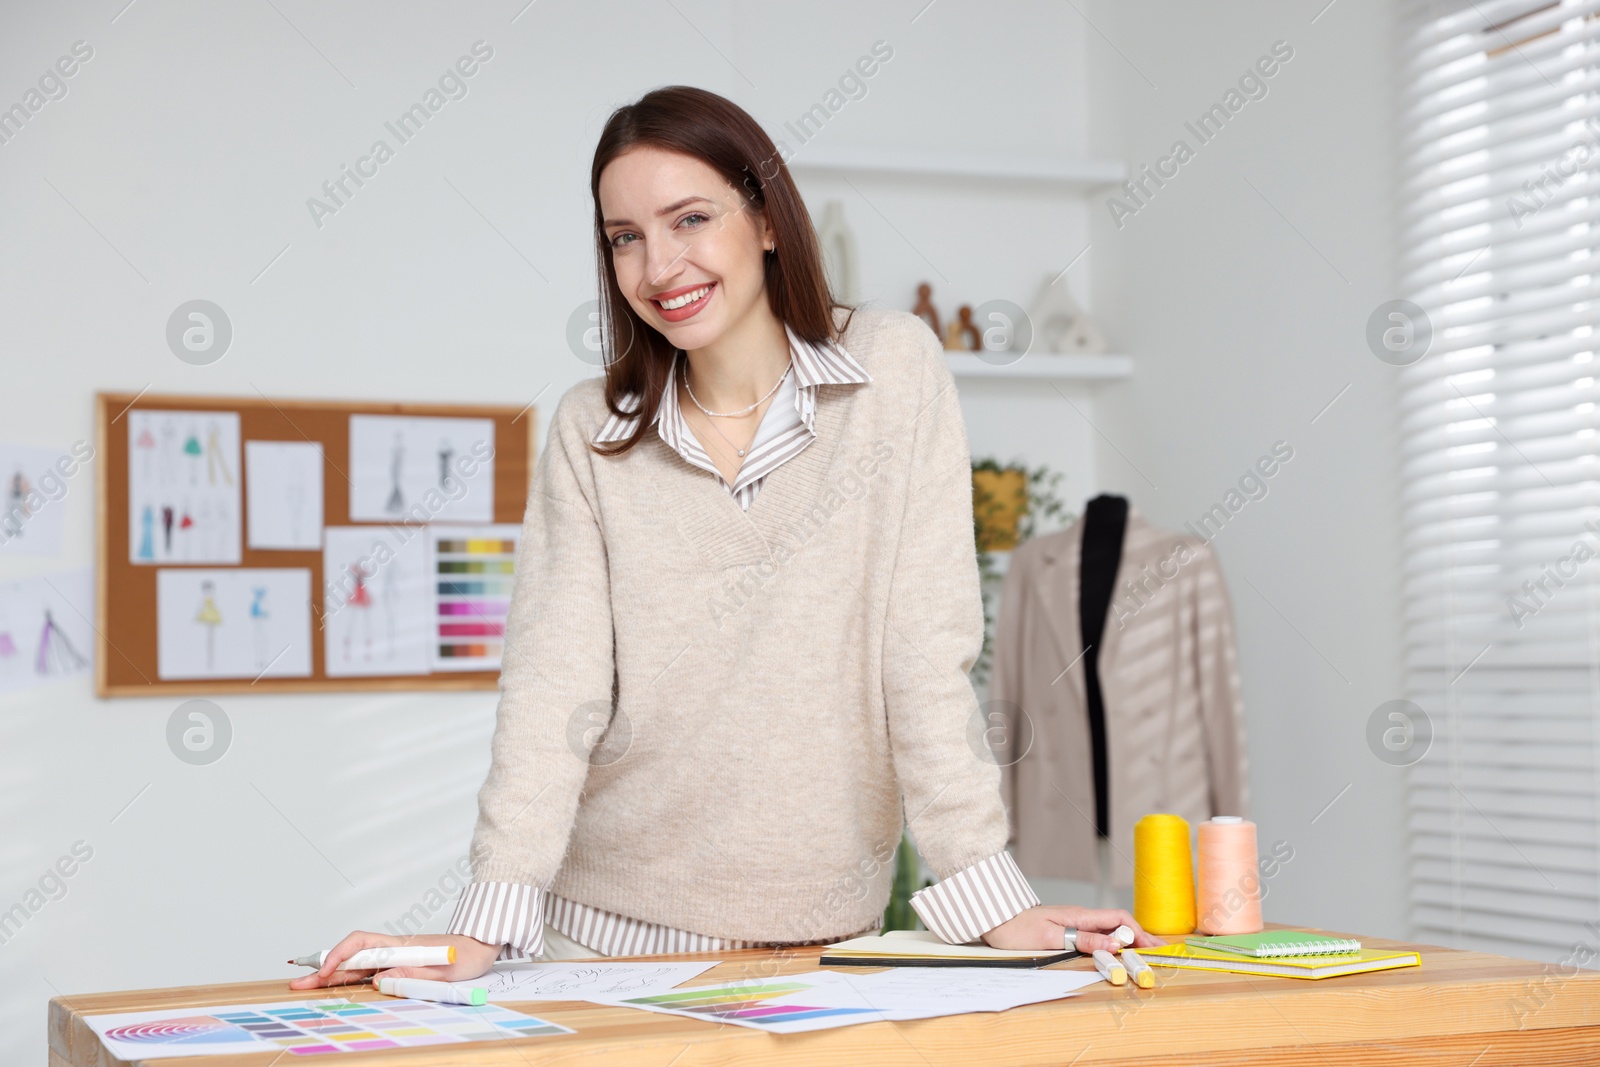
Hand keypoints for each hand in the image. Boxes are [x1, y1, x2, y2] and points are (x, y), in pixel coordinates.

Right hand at [286, 932, 502, 989]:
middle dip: (323, 969)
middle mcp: (392, 949)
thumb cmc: (466, 955)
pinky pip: (367, 971)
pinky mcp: (398, 966)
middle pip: (351, 956)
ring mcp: (393, 957)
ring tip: (305, 985)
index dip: (339, 956)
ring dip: (330, 974)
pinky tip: (332, 984)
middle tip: (297, 983)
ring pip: (355, 964)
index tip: (325, 973)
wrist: (482, 947)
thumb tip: (380, 980)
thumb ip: (414, 972)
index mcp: (401, 945)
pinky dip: (346, 977)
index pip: (360, 944)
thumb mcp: (444, 968)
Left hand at [980, 906, 1164, 954]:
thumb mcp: (1052, 938)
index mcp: (1080, 916)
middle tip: (1157, 953)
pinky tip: (1115, 953)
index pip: (1118, 918)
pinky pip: (1095, 937)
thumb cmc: (1018, 929)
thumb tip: (1115, 943)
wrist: (995, 921)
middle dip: (1139, 938)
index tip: (1155, 946)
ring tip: (1142, 955)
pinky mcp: (1066, 931)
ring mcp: (1073, 924)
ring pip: (1107, 931)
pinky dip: (1110, 944)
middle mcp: (1080, 918)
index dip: (1139, 931)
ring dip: (1126, 942)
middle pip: (1117, 925)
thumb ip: (1084, 940)